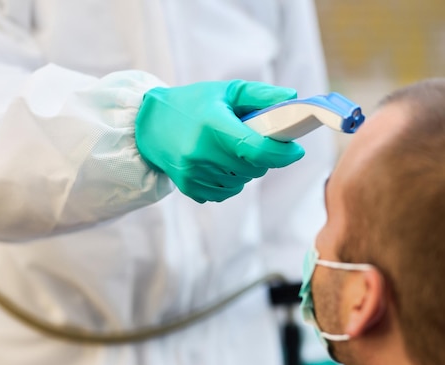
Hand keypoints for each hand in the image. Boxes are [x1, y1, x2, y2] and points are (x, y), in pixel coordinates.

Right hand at [134, 80, 304, 202]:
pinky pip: (225, 193)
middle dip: (263, 157)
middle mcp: (201, 152)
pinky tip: (219, 164)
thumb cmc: (192, 104)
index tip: (295, 150)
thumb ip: (260, 95)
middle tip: (254, 140)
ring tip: (231, 150)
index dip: (282, 153)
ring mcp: (194, 173)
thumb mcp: (225, 92)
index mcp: (213, 125)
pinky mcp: (189, 187)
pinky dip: (231, 182)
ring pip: (242, 182)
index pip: (256, 148)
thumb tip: (293, 99)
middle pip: (253, 167)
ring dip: (246, 169)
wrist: (149, 125)